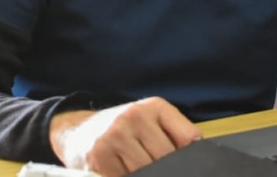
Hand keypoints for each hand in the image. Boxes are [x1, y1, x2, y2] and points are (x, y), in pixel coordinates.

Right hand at [49, 96, 201, 175]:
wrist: (77, 130)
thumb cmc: (121, 128)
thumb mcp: (149, 120)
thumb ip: (174, 135)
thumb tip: (200, 155)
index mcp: (154, 107)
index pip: (188, 139)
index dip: (193, 159)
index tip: (193, 169)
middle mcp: (133, 117)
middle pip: (168, 159)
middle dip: (171, 171)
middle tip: (169, 172)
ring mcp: (115, 137)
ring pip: (147, 172)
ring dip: (150, 175)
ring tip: (145, 169)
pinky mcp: (99, 158)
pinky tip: (127, 171)